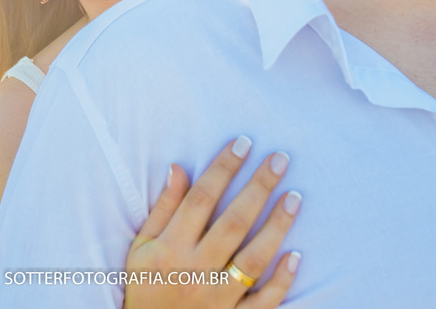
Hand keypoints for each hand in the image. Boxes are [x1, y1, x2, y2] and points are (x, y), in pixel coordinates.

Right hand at [123, 136, 300, 308]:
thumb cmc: (145, 287)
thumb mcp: (141, 247)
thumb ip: (162, 208)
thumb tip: (178, 168)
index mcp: (170, 248)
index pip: (200, 199)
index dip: (223, 168)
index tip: (243, 143)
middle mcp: (195, 270)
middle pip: (233, 223)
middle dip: (258, 188)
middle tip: (280, 159)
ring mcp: (217, 298)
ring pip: (253, 260)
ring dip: (277, 227)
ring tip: (294, 197)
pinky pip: (263, 302)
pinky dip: (281, 280)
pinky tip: (295, 255)